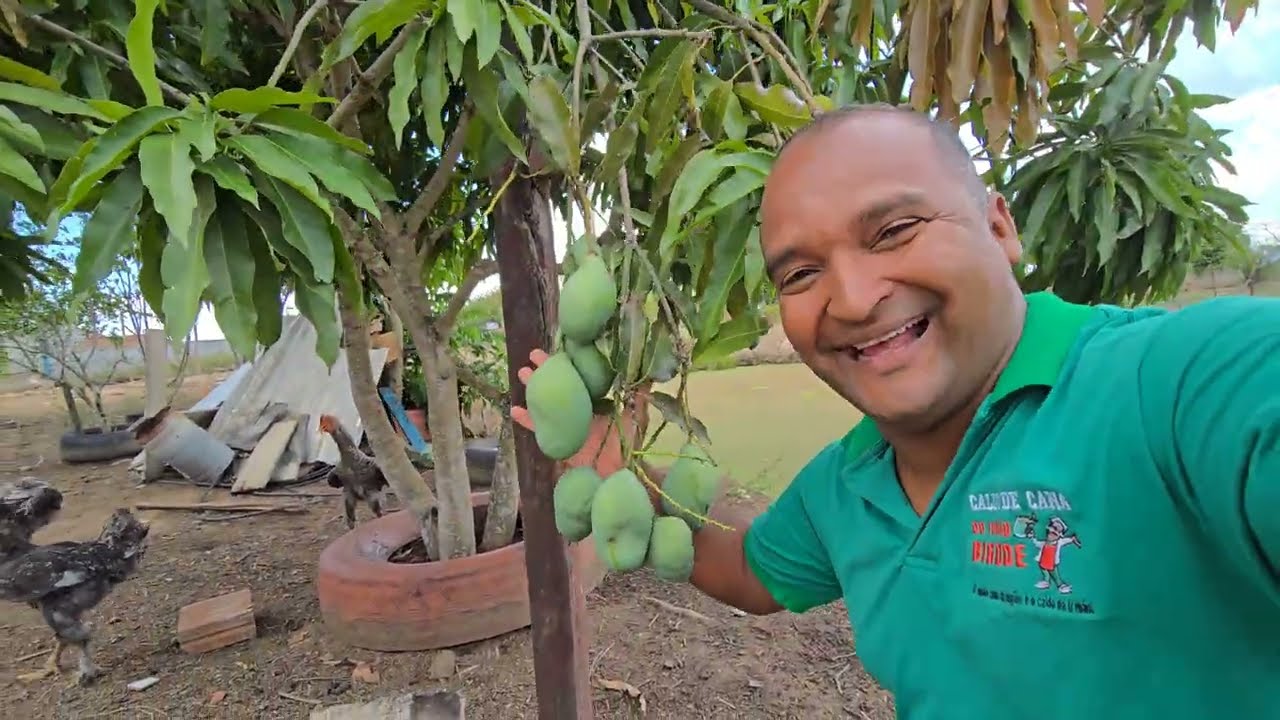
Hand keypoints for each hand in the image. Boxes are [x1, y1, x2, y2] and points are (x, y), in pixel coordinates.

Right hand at [511, 349, 649, 477]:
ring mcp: (568, 425)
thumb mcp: (637, 418)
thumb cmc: (629, 446)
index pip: (582, 376)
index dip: (571, 361)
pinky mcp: (559, 441)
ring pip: (547, 402)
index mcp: (598, 401)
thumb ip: (639, 397)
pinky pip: (540, 429)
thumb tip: (649, 371)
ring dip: (534, 388)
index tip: (562, 346)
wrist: (620, 475)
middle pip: (560, 385)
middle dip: (546, 370)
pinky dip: (528, 421)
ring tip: (521, 373)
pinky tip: (514, 410)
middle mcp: (581, 410)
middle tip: (532, 355)